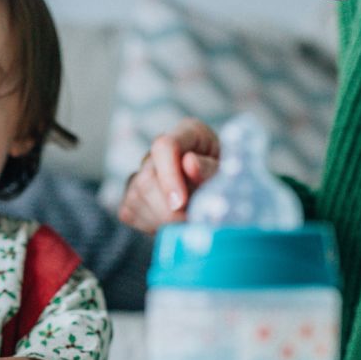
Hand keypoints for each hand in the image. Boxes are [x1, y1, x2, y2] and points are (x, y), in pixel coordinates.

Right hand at [118, 118, 219, 234]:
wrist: (222, 201)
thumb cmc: (231, 182)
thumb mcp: (230, 173)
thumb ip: (211, 168)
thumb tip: (189, 163)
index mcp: (188, 134)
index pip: (164, 147)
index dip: (169, 176)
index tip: (180, 203)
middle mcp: (159, 151)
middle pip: (146, 179)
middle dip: (168, 209)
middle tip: (191, 223)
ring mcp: (140, 173)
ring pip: (136, 198)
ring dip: (162, 219)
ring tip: (187, 222)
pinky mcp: (130, 198)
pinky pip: (131, 213)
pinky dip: (152, 226)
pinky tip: (172, 224)